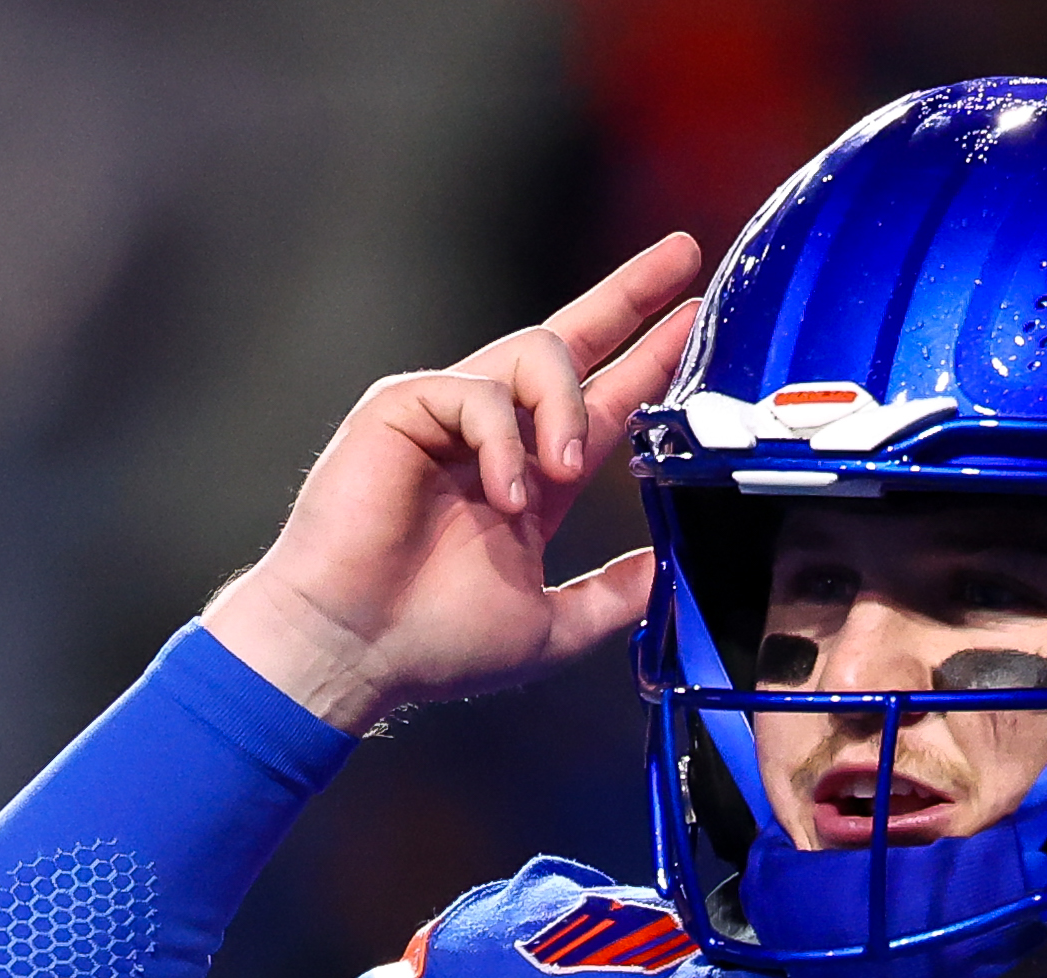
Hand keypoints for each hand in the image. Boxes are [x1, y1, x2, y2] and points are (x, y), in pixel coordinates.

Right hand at [205, 234, 704, 732]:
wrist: (354, 650)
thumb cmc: (431, 644)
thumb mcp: (552, 627)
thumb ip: (613, 596)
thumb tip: (670, 571)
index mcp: (530, 477)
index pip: (601, 401)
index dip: (647, 360)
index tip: (692, 321)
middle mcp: (493, 435)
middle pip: (570, 339)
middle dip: (628, 295)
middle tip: (682, 258)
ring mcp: (448, 415)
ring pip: (535, 352)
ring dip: (565, 404)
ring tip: (562, 468)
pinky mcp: (402, 407)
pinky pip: (476, 391)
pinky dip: (502, 441)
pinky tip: (504, 494)